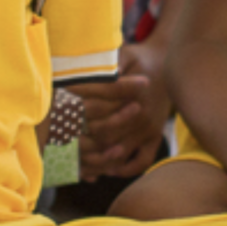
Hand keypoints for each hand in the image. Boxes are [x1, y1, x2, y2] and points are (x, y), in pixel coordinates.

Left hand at [68, 42, 172, 180]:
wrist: (166, 63)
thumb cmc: (138, 58)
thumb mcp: (123, 55)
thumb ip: (108, 67)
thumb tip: (91, 74)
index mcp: (132, 97)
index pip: (100, 122)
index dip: (78, 130)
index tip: (61, 133)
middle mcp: (142, 116)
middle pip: (106, 142)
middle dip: (83, 149)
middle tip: (62, 153)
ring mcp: (149, 129)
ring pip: (120, 156)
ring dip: (99, 164)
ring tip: (79, 166)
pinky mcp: (155, 137)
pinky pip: (141, 161)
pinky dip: (125, 169)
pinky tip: (109, 170)